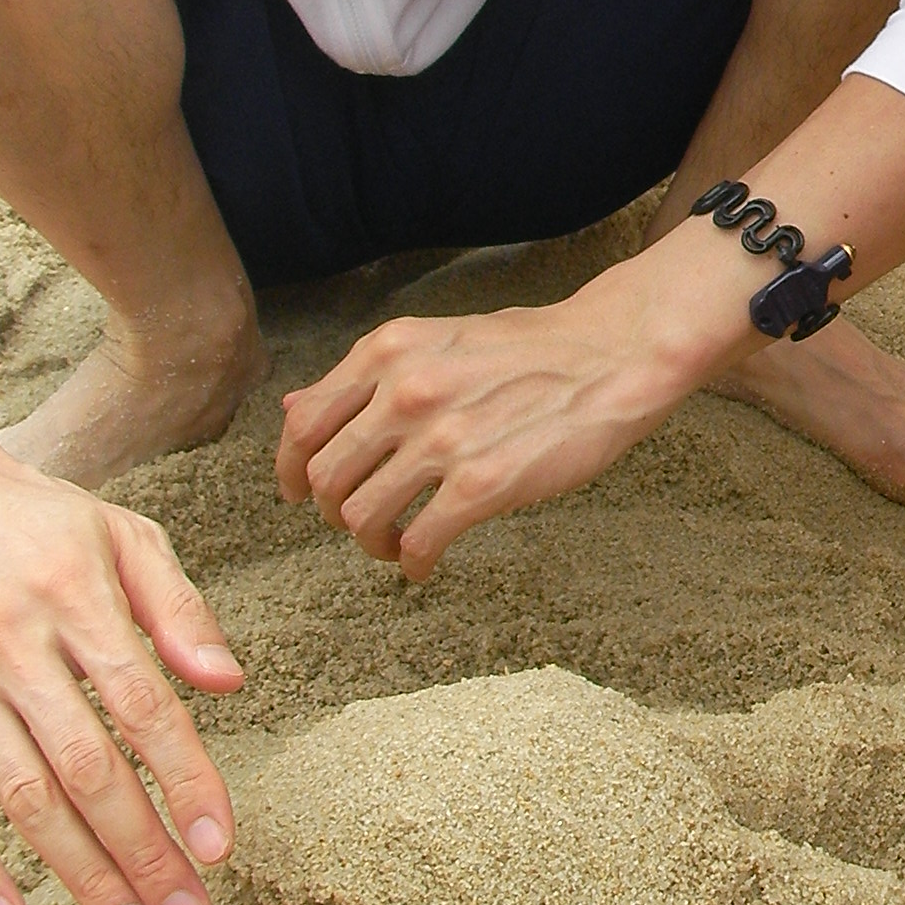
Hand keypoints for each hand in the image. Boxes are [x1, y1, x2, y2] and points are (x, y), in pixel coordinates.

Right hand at [0, 427, 241, 904]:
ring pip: (24, 796)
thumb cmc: (41, 522)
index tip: (220, 844)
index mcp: (79, 599)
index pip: (145, 707)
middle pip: (89, 767)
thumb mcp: (121, 537)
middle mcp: (17, 644)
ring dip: (81, 874)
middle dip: (143, 849)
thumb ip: (178, 608)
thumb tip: (229, 683)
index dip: (185, 779)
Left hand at [276, 260, 680, 577]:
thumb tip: (293, 406)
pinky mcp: (482, 484)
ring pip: (359, 517)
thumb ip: (367, 377)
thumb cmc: (534, 349)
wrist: (614, 355)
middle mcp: (405, 392)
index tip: (298, 493)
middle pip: (324, 478)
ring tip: (396, 543)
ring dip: (371, 543)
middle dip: (333, 512)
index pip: (303, 422)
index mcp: (389, 351)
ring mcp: (443, 439)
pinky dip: (413, 562)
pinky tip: (427, 560)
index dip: (290, 468)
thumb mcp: (437, 342)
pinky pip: (417, 543)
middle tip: (362, 521)